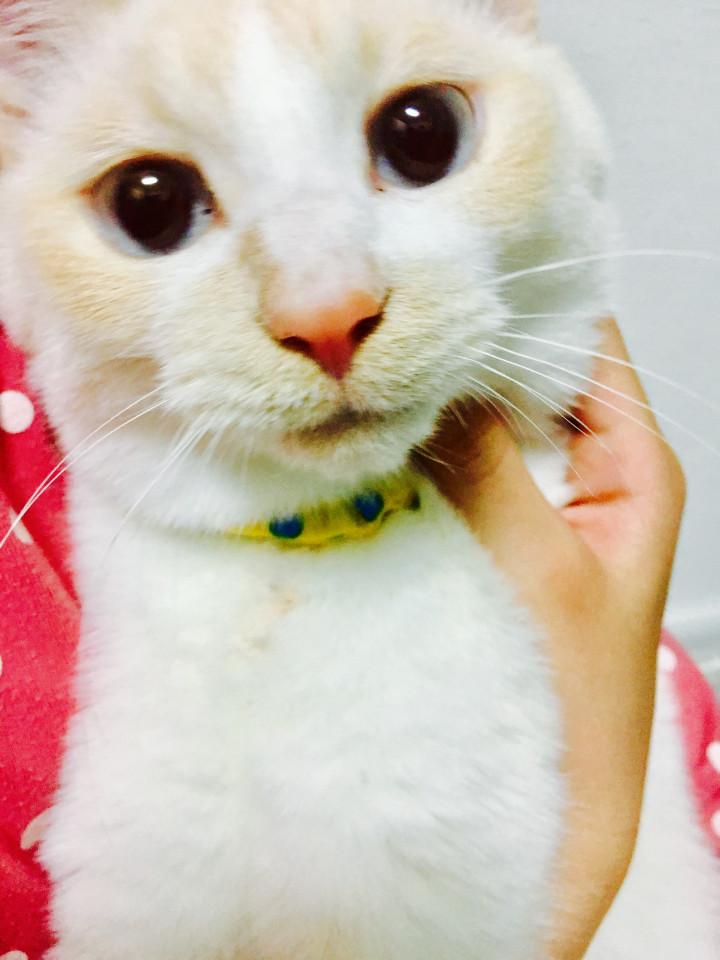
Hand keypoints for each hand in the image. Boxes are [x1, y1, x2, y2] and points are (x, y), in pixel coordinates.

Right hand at [421, 318, 685, 958]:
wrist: (553, 803)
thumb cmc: (575, 695)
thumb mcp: (540, 566)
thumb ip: (486, 463)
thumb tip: (433, 366)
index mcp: (631, 465)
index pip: (586, 344)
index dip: (531, 297)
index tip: (454, 259)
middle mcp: (581, 473)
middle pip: (523, 378)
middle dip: (462, 350)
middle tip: (388, 315)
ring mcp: (527, 506)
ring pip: (477, 425)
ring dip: (430, 404)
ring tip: (367, 366)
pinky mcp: (483, 540)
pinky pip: (446, 473)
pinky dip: (411, 452)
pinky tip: (364, 437)